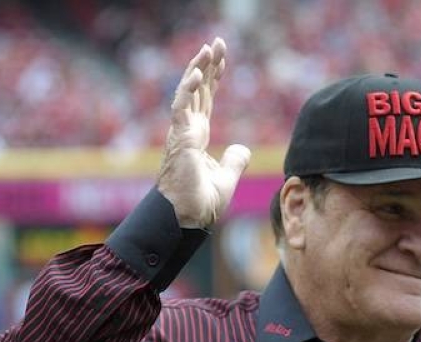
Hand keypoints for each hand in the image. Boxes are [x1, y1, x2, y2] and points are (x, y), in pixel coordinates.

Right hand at [157, 37, 251, 228]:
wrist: (186, 219)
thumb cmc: (200, 203)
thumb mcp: (227, 179)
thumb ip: (235, 161)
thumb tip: (242, 148)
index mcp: (197, 136)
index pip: (206, 100)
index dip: (213, 78)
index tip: (221, 58)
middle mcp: (187, 130)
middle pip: (198, 90)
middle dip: (208, 65)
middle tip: (217, 42)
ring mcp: (181, 133)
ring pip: (188, 93)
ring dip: (198, 68)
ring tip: (208, 48)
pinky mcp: (179, 139)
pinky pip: (182, 108)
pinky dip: (189, 89)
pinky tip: (199, 72)